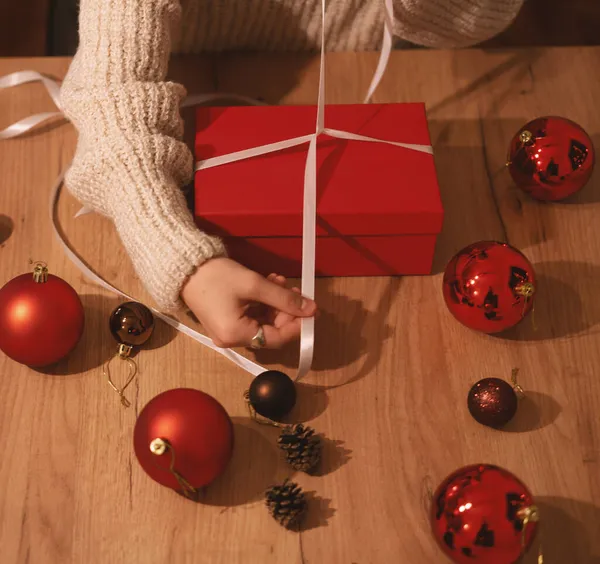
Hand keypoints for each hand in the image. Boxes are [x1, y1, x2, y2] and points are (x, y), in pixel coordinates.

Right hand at [181, 258, 316, 348]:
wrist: (184, 265)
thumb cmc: (217, 276)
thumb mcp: (254, 285)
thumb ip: (284, 299)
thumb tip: (311, 309)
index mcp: (236, 335)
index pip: (277, 338)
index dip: (297, 324)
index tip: (310, 308)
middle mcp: (231, 339)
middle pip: (270, 330)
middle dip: (286, 309)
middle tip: (296, 289)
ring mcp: (228, 330)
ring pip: (263, 320)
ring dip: (276, 302)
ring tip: (281, 281)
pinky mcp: (226, 320)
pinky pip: (251, 315)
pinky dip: (263, 301)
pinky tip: (270, 282)